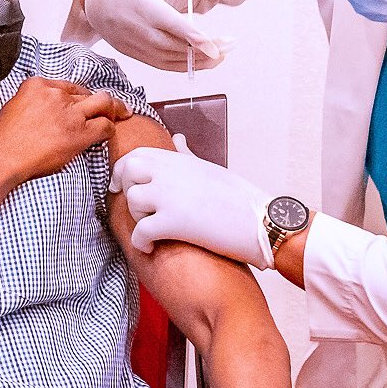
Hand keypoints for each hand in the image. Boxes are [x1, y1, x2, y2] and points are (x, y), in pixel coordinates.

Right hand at [0, 77, 131, 183]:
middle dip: (101, 100)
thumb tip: (49, 110)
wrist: (0, 160)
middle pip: (88, 93)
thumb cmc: (1, 141)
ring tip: (123, 114)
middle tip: (112, 107)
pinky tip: (109, 133)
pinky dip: (110, 129)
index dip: (80, 96)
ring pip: (103, 103)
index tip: (85, 103)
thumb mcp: (14, 106)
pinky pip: (104, 127)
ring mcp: (69, 113)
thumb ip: (36, 102)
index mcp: (38, 84)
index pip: (69, 86)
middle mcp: (56, 94)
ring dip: (115, 109)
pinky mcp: (78, 133)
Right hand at [82, 0, 232, 70]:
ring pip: (165, 59)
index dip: (194, 37)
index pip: (170, 23)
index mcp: (140, 2)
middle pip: (171, 45)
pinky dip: (180, 65)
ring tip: (221, 56)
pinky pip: (158, 63)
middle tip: (230, 47)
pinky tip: (199, 60)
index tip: (216, 47)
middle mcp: (133, 26)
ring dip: (195, 61)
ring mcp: (129, 42)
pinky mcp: (129, 52)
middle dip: (203, 50)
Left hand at [110, 147, 272, 268]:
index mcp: (181, 160)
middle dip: (126, 189)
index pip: (137, 153)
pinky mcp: (174, 222)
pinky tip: (151, 248)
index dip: (123, 170)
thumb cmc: (241, 200)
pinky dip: (141, 243)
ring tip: (153, 230)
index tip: (122, 185)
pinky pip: (140, 232)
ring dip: (137, 218)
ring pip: (132, 201)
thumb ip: (187, 156)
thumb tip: (177, 139)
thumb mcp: (210, 169)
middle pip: (128, 170)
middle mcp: (172, 172)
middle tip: (137, 210)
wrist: (263, 223)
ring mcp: (171, 195)